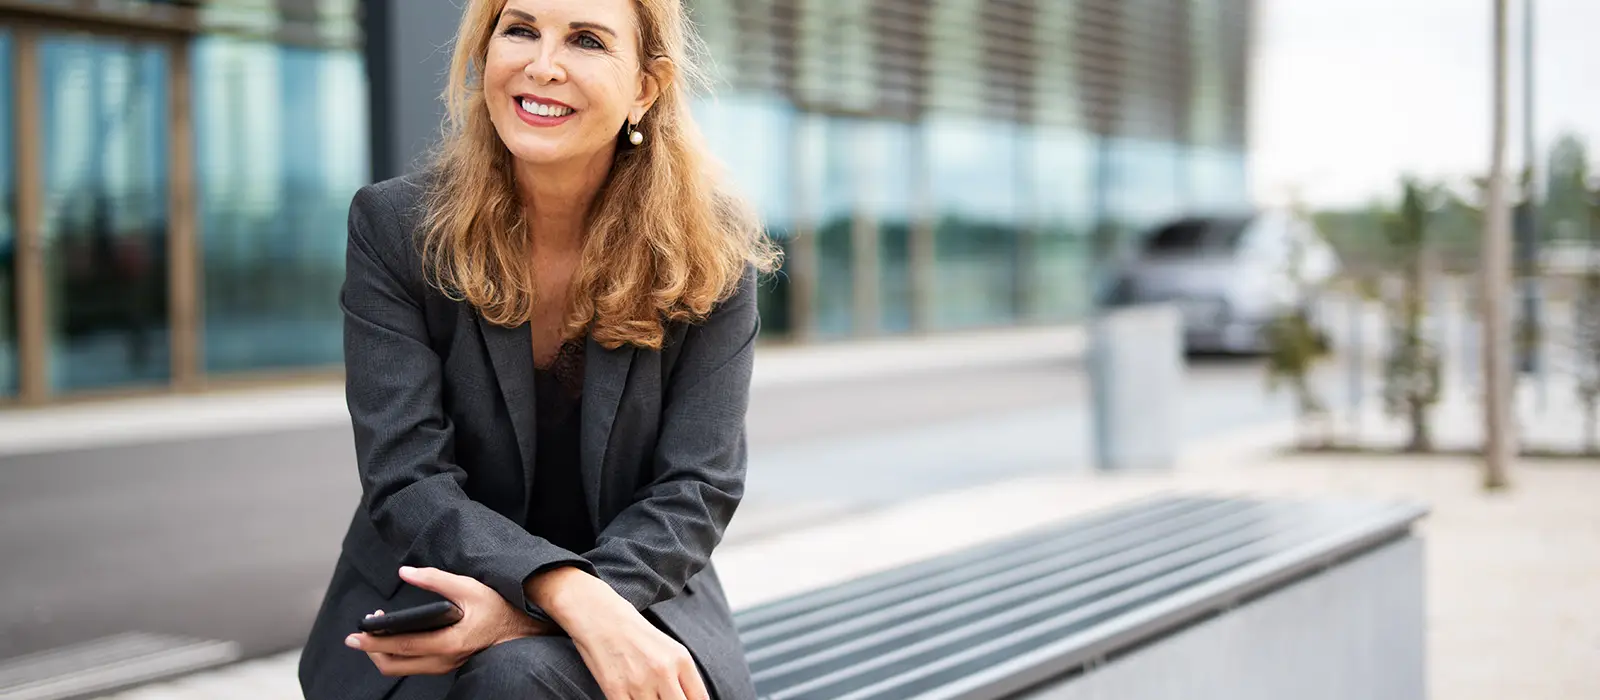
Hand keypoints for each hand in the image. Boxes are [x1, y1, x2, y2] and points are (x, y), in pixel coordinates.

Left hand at [345, 566, 553, 676]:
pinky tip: (399, 636)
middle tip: (359, 635)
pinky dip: (400, 654)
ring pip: (404, 668)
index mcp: (449, 642)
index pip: (400, 646)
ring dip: (385, 653)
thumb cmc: (500, 607)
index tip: (354, 635)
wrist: (526, 628)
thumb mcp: (470, 587)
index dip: (374, 641)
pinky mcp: (449, 663)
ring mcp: (447, 665)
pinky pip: (416, 665)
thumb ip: (436, 579)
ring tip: (377, 633)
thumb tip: (406, 572)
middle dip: (372, 651)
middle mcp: (445, 660)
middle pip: (395, 665)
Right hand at [532, 568, 709, 699]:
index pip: (699, 698)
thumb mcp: (667, 647)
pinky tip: (631, 697)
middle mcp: (663, 672)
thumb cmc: (633, 631)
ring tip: (644, 695)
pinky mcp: (615, 690)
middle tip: (661, 698)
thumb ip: (681, 674)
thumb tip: (687, 698)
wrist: (599, 616)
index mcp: (680, 659)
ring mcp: (640, 683)